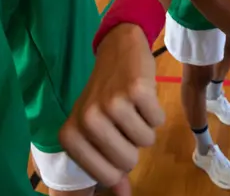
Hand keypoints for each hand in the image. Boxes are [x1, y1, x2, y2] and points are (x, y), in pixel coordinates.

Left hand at [59, 24, 164, 195]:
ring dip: (146, 126)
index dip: (117, 165)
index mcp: (71, 135)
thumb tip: (123, 195)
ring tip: (133, 107)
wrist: (117, 49)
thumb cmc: (105, 94)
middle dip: (134, 144)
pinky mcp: (137, 89)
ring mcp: (112, 103)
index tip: (115, 143)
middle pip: (129, 161)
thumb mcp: (96, 130)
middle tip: (125, 120)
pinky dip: (156, 111)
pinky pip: (158, 120)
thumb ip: (107, 165)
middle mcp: (88, 120)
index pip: (105, 175)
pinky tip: (143, 95)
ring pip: (147, 141)